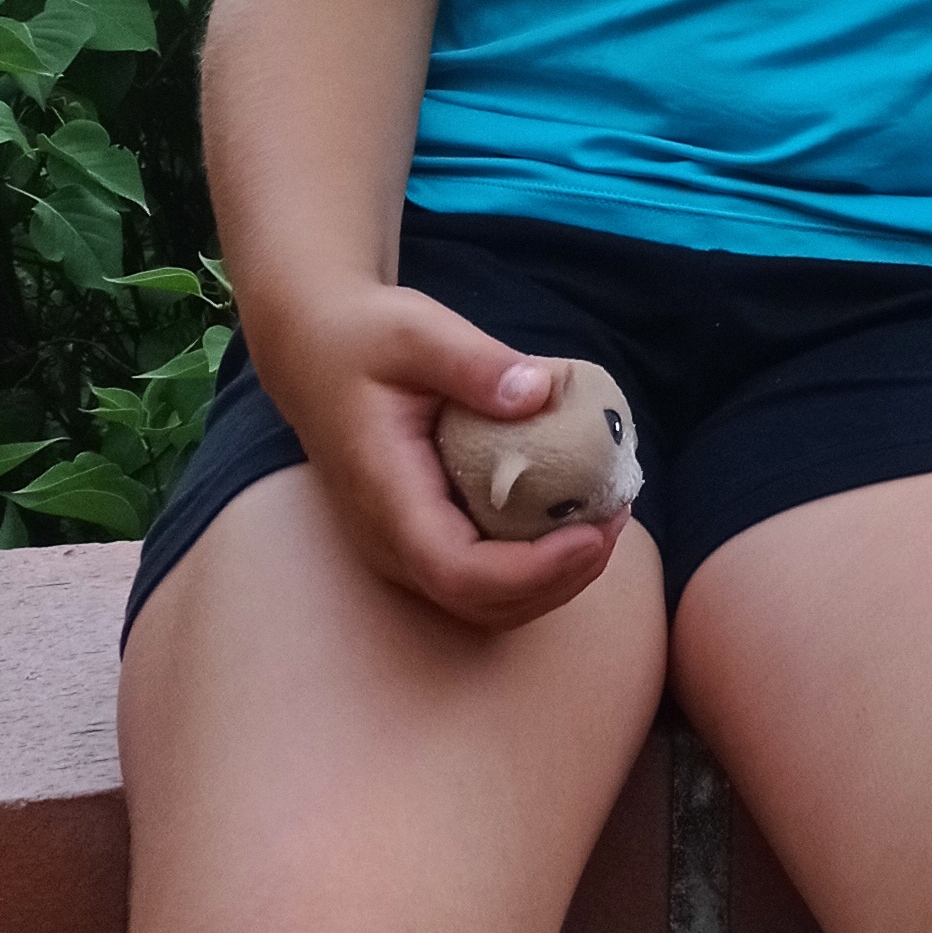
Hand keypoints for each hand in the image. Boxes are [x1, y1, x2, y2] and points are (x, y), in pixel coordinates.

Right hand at [252, 280, 630, 631]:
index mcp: (386, 495)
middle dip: (558, 580)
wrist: (315, 352)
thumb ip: (475, 362)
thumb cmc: (364, 338)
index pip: (456, 569)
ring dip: (552, 581)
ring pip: (482, 602)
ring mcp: (401, 547)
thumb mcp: (417, 330)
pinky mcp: (419, 538)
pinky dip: (534, 569)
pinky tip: (573, 521)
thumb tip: (541, 392)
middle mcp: (388, 539)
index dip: (530, 570)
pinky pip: (479, 579)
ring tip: (608, 521)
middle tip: (616, 520)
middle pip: (478, 602)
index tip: (592, 533)